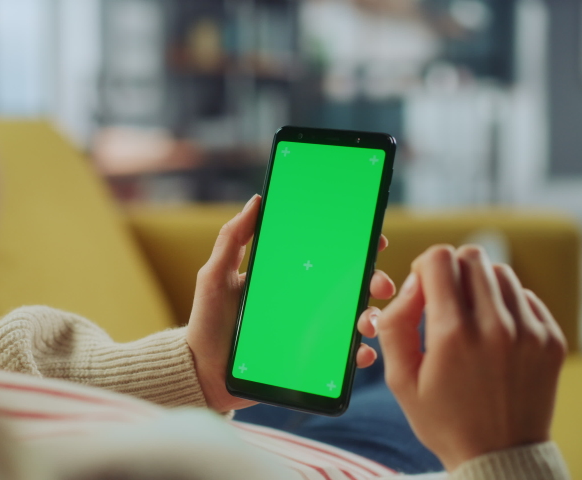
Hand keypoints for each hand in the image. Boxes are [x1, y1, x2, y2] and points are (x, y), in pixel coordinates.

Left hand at [186, 194, 395, 411]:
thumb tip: (256, 201)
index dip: (353, 247)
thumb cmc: (208, 321)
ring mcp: (310, 331)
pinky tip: (361, 354)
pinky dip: (358, 355)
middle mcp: (304, 302)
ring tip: (368, 323)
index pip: (326, 257)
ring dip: (370, 318)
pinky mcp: (310, 361)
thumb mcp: (215, 276)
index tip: (373, 239)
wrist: (202, 372)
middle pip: (349, 286)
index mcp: (287, 277)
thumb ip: (232, 239)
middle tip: (378, 284)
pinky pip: (342, 358)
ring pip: (353, 320)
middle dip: (373, 281)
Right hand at [365, 245, 566, 470]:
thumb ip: (394, 324)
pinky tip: (494, 333)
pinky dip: (505, 305)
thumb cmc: (444, 420)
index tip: (423, 288)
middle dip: (451, 270)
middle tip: (445, 300)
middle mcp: (495, 327)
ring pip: (500, 271)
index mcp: (452, 334)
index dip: (424, 267)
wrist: (498, 456)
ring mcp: (529, 332)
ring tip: (471, 317)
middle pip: (472, 256)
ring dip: (480, 285)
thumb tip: (411, 284)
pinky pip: (525, 296)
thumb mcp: (400, 379)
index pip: (439, 259)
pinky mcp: (550, 339)